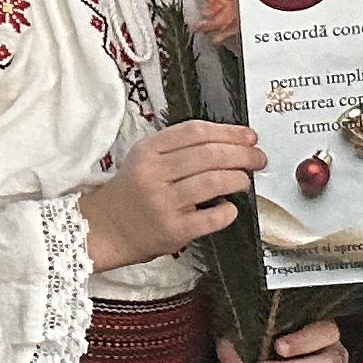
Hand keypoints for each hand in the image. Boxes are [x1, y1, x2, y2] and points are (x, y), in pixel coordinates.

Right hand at [82, 124, 266, 268]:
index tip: (249, 137)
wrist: (105, 228)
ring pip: (212, 182)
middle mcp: (153, 174)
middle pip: (208, 155)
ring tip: (244, 180)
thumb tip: (230, 143)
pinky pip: (211, 217)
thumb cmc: (132, 193)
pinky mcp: (173, 230)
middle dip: (242, 154)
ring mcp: (162, 202)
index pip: (195, 132)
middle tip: (258, 158)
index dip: (228, 132)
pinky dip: (229, 212)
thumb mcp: (144, 160)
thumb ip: (179, 149)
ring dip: (238, 179)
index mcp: (147, 151)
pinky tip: (230, 209)